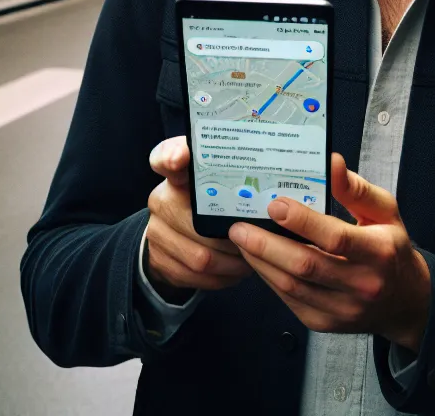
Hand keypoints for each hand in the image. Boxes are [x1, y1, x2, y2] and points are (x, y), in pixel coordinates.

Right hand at [144, 136, 253, 294]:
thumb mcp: (219, 183)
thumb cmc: (208, 204)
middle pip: (198, 225)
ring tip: (250, 260)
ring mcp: (156, 232)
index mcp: (177, 173)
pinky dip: (220, 278)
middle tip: (258, 243)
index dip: (172, 156)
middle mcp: (160, 199)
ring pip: (201, 257)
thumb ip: (235, 176)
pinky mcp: (158, 260)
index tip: (181, 157)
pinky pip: (195, 276)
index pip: (166, 157)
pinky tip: (234, 272)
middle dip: (234, 240)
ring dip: (231, 263)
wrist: (173, 236)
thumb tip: (279, 185)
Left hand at [229, 154, 431, 351]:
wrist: (405, 302)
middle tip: (239, 227)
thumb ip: (356, 189)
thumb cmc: (391, 249)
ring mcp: (342, 309)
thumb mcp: (385, 213)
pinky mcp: (325, 324)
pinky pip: (289, 300)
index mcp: (379, 252)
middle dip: (266, 245)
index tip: (274, 205)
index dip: (302, 221)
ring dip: (261, 262)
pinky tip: (258, 260)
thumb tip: (332, 162)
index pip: (336, 238)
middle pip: (305, 265)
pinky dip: (269, 278)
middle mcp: (362, 284)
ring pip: (291, 286)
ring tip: (241, 241)